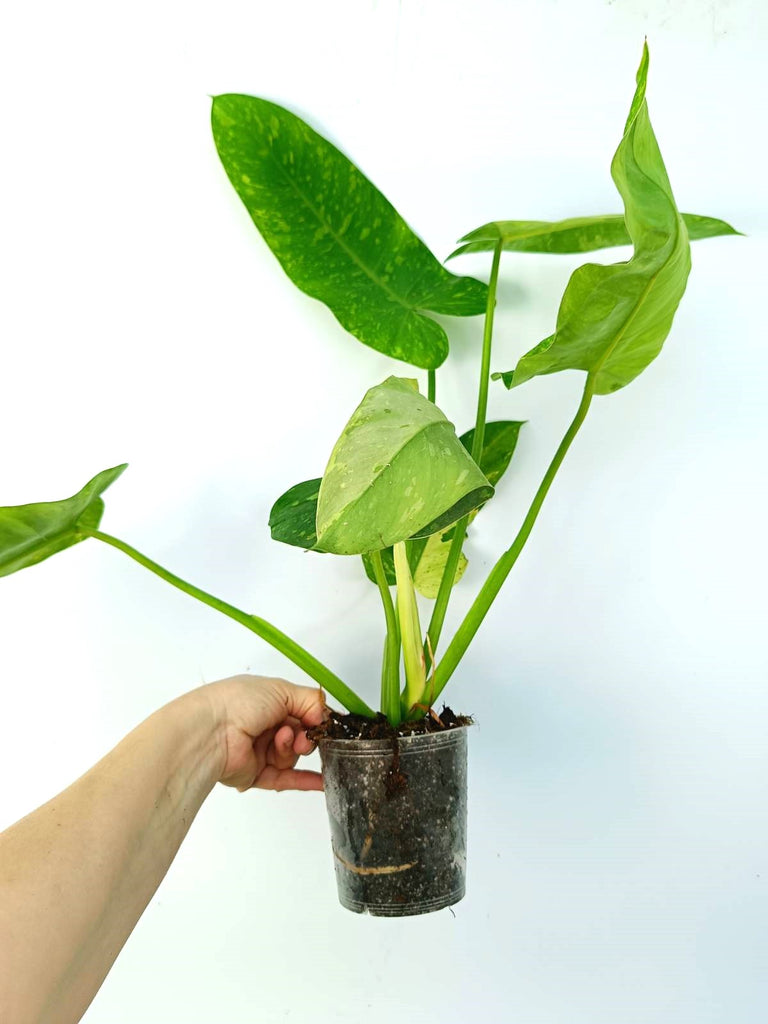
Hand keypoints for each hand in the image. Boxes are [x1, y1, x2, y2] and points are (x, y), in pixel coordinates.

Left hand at [200, 674, 326, 792]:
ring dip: (292, 749)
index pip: (301, 711)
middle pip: (299, 734)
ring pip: (292, 755)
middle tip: (301, 734)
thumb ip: (311, 700)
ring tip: (281, 741)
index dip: (313, 717)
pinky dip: (304, 780)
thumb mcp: (281, 690)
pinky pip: (285, 778)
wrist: (212, 732)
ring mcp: (259, 750)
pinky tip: (321, 781)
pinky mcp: (256, 773)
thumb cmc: (236, 703)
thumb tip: (324, 716)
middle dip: (305, 735)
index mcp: (266, 701)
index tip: (320, 721)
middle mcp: (262, 725)